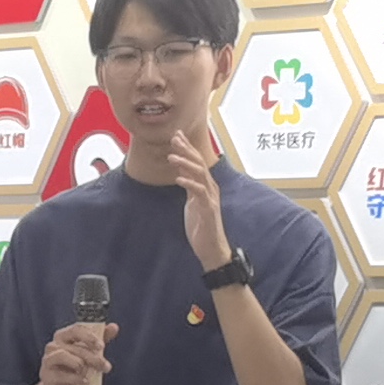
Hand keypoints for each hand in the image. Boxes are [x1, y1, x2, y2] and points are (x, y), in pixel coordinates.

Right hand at [37, 318, 115, 384]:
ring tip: (91, 374)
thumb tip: (114, 327)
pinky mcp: (47, 374)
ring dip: (83, 366)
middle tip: (106, 366)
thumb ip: (99, 339)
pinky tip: (85, 382)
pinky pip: (62, 375)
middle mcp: (53, 345)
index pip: (76, 329)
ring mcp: (48, 360)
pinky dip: (76, 379)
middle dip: (93, 357)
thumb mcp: (87, 352)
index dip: (89, 336)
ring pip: (66, 357)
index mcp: (63, 336)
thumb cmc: (72, 368)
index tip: (102, 346)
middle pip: (75, 347)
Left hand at [166, 124, 231, 271]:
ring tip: (172, 156)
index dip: (187, 148)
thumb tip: (182, 174)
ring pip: (200, 175)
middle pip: (199, 163)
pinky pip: (199, 193)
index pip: (196, 162)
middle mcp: (210, 189)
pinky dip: (189, 184)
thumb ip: (190, 188)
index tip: (177, 135)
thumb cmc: (202, 227)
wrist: (211, 249)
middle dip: (186, 150)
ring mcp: (210, 198)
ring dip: (186, 164)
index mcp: (205, 186)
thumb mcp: (192, 203)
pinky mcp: (208, 210)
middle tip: (174, 138)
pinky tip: (179, 178)